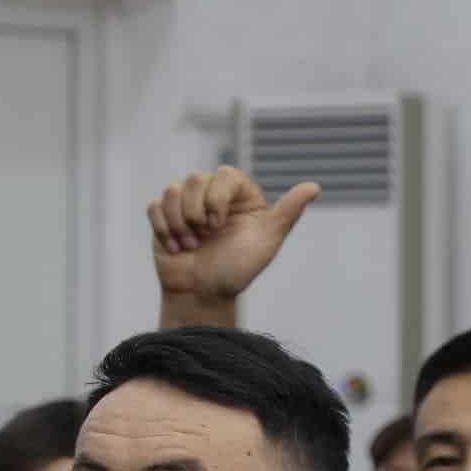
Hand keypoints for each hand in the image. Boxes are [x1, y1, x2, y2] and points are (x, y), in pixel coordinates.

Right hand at [149, 166, 318, 322]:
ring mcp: (186, 204)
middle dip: (198, 214)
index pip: (224, 174)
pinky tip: (176, 248)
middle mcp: (212, 194)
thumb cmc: (236, 271)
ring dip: (181, 225)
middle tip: (206, 238)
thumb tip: (315, 187)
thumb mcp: (266, 243)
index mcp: (239, 195)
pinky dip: (164, 230)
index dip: (217, 198)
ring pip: (173, 191)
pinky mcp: (163, 217)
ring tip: (192, 247)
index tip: (219, 226)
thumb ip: (287, 213)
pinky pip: (155, 206)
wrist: (203, 295)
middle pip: (195, 179)